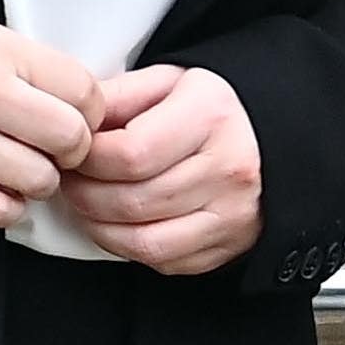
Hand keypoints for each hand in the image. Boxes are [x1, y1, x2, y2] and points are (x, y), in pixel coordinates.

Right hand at [0, 16, 101, 229]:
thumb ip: (34, 68)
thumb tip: (87, 105)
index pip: (83, 91)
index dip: (91, 110)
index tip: (78, 116)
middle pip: (70, 137)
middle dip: (72, 149)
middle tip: (56, 146)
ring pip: (38, 179)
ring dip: (38, 179)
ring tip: (21, 164)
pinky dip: (6, 206)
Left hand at [65, 64, 265, 277]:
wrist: (274, 136)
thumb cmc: (213, 108)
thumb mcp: (168, 81)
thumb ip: (117, 97)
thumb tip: (70, 119)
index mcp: (211, 115)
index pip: (128, 155)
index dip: (85, 159)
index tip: (73, 152)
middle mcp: (229, 168)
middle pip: (130, 201)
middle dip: (83, 194)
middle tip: (69, 180)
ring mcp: (233, 214)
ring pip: (143, 241)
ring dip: (98, 226)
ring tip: (87, 203)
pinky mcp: (229, 245)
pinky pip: (163, 262)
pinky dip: (128, 248)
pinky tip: (118, 224)